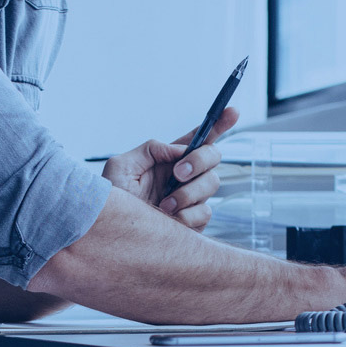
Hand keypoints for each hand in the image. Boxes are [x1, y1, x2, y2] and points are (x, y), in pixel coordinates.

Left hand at [100, 106, 239, 231]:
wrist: (113, 234)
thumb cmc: (112, 201)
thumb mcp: (122, 167)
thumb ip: (150, 150)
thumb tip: (179, 150)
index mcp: (169, 159)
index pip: (198, 137)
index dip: (219, 123)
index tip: (233, 111)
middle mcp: (185, 176)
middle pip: (213, 156)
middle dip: (200, 161)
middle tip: (178, 173)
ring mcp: (192, 198)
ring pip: (212, 184)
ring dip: (187, 193)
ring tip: (162, 205)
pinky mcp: (195, 221)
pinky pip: (205, 212)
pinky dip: (187, 215)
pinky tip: (168, 219)